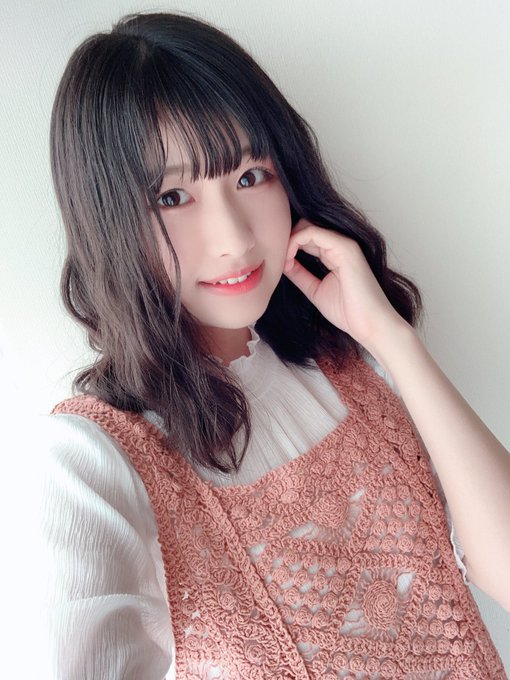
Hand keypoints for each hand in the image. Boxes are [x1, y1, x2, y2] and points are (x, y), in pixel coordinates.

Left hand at [283, 219, 408, 352]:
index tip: (277, 264)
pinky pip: (313, 232)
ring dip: (288, 241)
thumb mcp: (315, 290)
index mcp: (334, 254)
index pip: (306, 238)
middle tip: (275, 260)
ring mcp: (344, 244)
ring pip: (306, 227)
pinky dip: (295, 241)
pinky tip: (288, 259)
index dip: (287, 246)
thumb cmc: (348, 312)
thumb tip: (282, 263)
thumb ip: (300, 274)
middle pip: (304, 228)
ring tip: (282, 262)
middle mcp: (340, 245)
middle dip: (286, 241)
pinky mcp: (345, 247)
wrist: (369, 324)